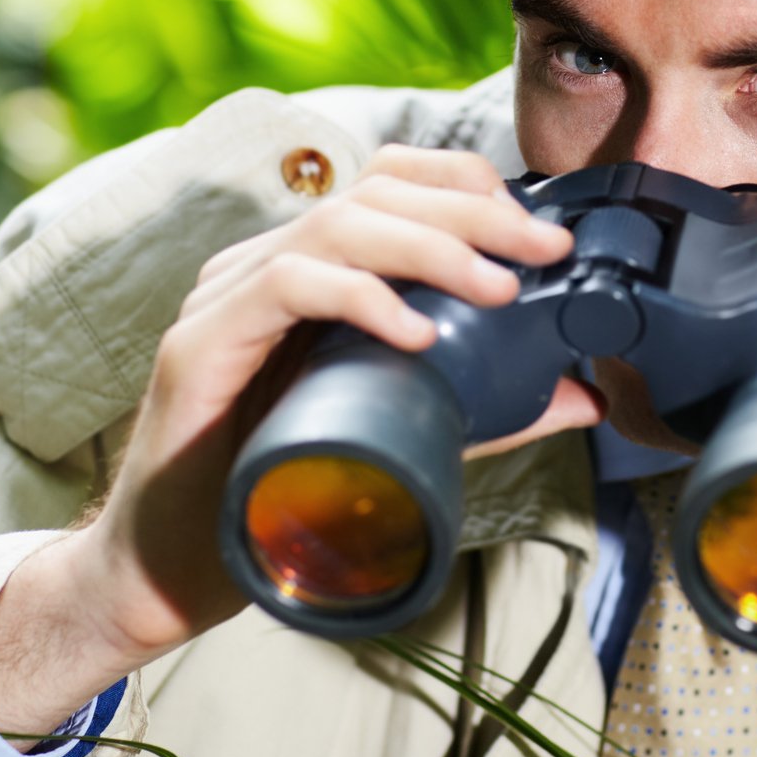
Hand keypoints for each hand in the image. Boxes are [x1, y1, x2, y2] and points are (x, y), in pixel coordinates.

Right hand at [0, 145, 604, 739]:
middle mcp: (265, 265)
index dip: (470, 188)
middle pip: (377, 189)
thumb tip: (585, 398)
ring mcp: (228, 298)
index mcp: (310, 270)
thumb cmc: (275, 499)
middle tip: (545, 250)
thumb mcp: (405, 438)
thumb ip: (487, 413)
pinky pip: (287, 285)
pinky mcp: (200, 344)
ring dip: (433, 247)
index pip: (391, 183)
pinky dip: (361, 298)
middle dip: (474, 211)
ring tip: (499, 291)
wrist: (170, 573)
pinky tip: (418, 333)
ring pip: (337, 223)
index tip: (544, 236)